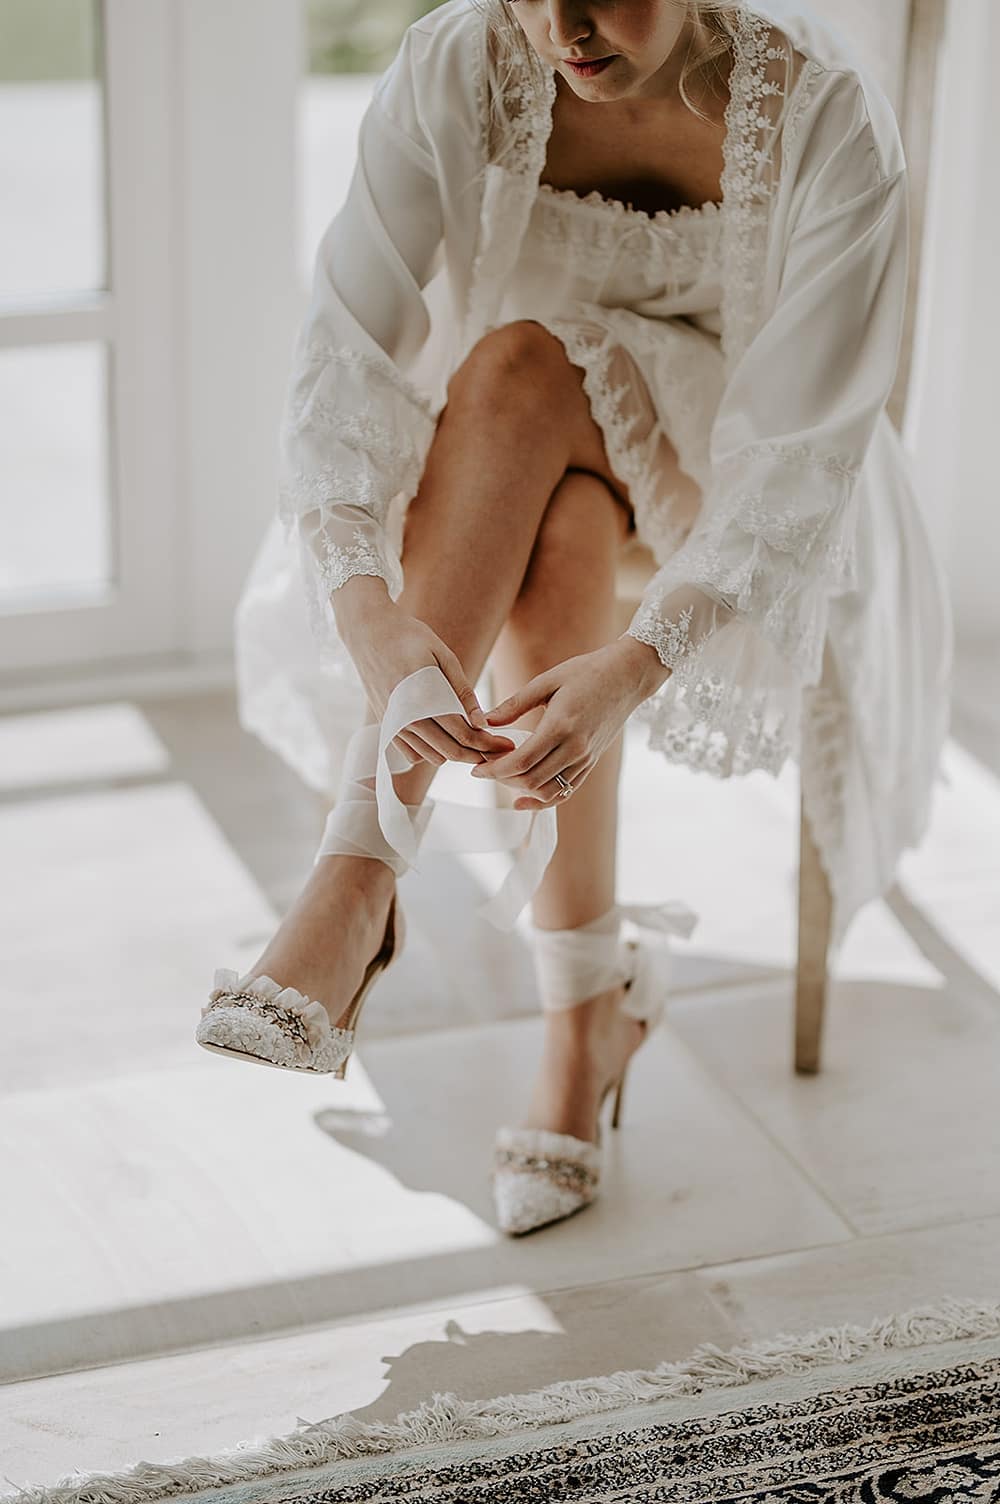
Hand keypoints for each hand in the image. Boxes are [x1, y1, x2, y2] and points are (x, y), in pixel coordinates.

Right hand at [338, 593, 515, 767]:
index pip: (462, 733)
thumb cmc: (409, 636)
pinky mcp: (384, 725)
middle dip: (477, 755)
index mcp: (423, 697)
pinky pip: (411, 753)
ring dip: (454, 753)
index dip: (488, 743)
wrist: (367, 630)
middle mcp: (405, 717)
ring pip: (430, 757)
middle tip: (496, 749)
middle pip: (448, 751)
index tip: (506, 745)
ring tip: (474, 741)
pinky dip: (431, 751)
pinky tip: (444, 736)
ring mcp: (392, 724)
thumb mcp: (442, 655)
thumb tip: (482, 723)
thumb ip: (462, 691)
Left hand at [470, 637, 668, 808]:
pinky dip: (542, 800)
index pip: (522, 761)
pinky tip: (523, 799)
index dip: (495, 770)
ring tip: (501, 776)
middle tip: (483, 768)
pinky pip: (565, 791)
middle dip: (502, 779)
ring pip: (548, 791)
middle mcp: (576, 748)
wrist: (627, 676)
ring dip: (520, 790)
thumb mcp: (547, 680)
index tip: (476, 768)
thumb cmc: (587, 671)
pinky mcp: (591, 762)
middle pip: (532, 780)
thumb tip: (485, 721)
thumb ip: (515, 703)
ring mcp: (586, 758)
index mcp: (561, 725)